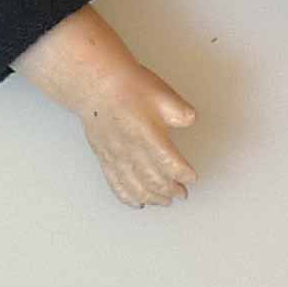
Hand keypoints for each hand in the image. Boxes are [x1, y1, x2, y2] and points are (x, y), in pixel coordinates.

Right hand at [14, 5, 197, 207]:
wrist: (95, 84)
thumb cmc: (127, 87)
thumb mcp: (162, 94)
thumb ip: (179, 111)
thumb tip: (190, 121)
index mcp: (148, 135)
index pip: (170, 164)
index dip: (183, 174)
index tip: (191, 177)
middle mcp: (131, 151)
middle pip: (154, 181)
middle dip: (170, 191)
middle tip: (182, 193)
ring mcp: (116, 157)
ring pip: (136, 187)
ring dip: (153, 198)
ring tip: (165, 201)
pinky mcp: (104, 158)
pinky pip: (116, 185)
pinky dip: (128, 197)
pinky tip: (138, 202)